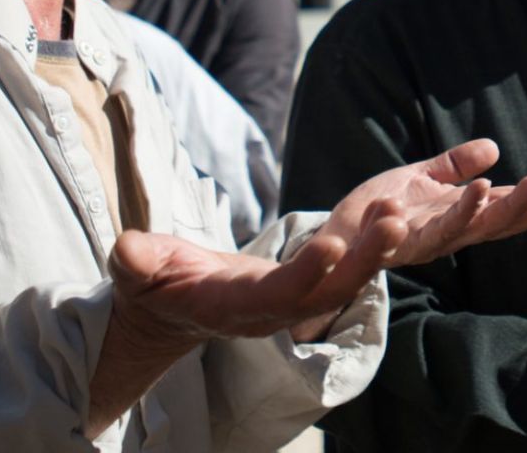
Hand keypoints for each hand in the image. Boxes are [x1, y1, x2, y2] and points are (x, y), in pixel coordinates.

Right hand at [90, 221, 409, 434]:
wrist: (169, 307)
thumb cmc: (152, 283)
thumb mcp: (136, 271)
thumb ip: (137, 262)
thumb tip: (127, 250)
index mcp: (230, 306)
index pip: (275, 296)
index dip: (304, 275)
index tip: (331, 247)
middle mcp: (269, 311)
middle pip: (325, 294)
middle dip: (361, 264)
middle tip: (393, 225)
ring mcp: (289, 302)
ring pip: (342, 284)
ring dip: (374, 252)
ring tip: (399, 214)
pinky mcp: (302, 286)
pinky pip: (342, 271)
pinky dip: (367, 247)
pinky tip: (390, 214)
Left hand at [318, 137, 526, 270]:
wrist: (330, 241)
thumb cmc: (377, 212)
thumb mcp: (420, 179)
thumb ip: (454, 166)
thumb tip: (495, 149)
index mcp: (461, 218)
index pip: (511, 210)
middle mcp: (449, 235)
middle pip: (498, 225)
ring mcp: (422, 243)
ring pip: (463, 231)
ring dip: (486, 209)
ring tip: (509, 183)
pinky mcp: (392, 243)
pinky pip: (418, 233)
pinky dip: (445, 213)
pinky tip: (469, 189)